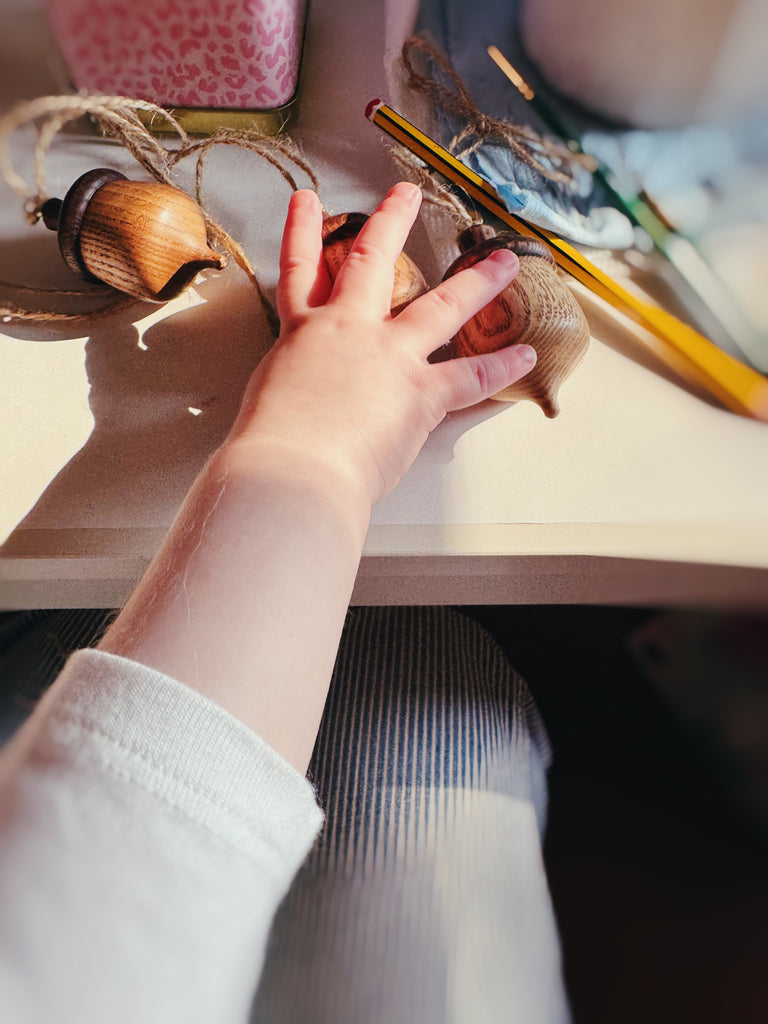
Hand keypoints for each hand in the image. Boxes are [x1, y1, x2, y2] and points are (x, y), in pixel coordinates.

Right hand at [229, 182, 535, 507]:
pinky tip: (525, 354)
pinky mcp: (420, 391)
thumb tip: (314, 396)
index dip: (302, 234)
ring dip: (478, 282)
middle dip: (390, 223)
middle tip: (404, 194)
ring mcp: (390, 356)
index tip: (307, 204)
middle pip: (372, 262)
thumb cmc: (272, 445)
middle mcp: (350, 331)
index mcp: (303, 334)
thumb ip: (297, 383)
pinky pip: (470, 375)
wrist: (294, 468)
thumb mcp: (270, 398)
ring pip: (441, 307)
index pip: (299, 273)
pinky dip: (501, 366)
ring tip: (503, 262)